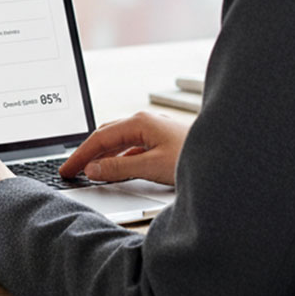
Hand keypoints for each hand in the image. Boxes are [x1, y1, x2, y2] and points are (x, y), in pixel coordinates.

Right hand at [59, 111, 187, 185]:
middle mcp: (145, 122)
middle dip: (87, 153)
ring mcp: (154, 131)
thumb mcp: (152, 166)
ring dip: (103, 157)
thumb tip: (93, 170)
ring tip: (88, 173)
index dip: (80, 155)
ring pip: (119, 143)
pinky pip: (132, 149)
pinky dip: (118, 160)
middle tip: (71, 171)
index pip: (100, 138)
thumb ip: (119, 168)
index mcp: (140, 122)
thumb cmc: (194, 156)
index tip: (66, 170)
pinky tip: (115, 172)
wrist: (228, 156)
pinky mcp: (162, 142)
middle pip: (107, 136)